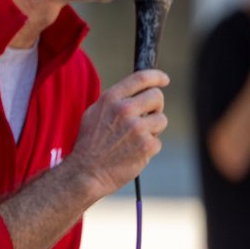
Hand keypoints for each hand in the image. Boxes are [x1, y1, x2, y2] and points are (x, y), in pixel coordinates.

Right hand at [64, 69, 168, 199]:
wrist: (86, 172)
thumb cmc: (89, 144)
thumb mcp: (94, 114)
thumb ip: (114, 102)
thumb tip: (136, 94)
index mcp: (110, 99)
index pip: (140, 78)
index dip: (156, 76)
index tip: (163, 80)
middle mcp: (125, 110)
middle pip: (157, 97)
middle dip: (155, 107)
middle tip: (147, 117)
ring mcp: (137, 127)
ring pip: (161, 120)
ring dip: (152, 129)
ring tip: (134, 139)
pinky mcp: (147, 145)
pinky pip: (157, 141)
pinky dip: (148, 148)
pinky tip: (132, 152)